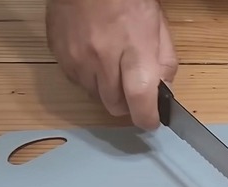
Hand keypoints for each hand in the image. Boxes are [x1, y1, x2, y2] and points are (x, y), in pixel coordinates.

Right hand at [45, 0, 177, 129]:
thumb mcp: (158, 26)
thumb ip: (165, 62)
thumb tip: (164, 90)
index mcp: (135, 51)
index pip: (141, 100)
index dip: (147, 117)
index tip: (151, 120)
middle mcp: (104, 60)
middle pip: (116, 106)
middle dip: (128, 104)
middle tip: (133, 90)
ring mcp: (79, 60)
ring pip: (96, 97)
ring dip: (107, 90)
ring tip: (113, 65)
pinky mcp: (61, 58)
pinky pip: (78, 82)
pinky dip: (90, 78)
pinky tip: (95, 57)